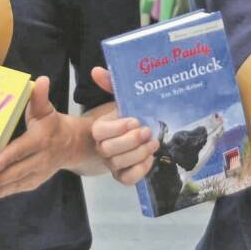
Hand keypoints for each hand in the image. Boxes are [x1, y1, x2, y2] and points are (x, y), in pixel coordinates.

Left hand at [0, 76, 85, 199]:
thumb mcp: (47, 109)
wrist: (73, 144)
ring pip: (19, 182)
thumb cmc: (53, 124)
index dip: (9, 157)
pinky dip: (5, 193)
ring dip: (1, 189)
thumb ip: (40, 97)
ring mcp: (40, 172)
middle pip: (20, 170)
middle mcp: (42, 158)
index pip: (23, 149)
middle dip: (1, 178)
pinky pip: (21, 188)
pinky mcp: (37, 180)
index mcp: (42, 138)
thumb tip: (41, 80)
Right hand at [90, 67, 158, 184]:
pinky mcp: (122, 174)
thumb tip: (96, 70)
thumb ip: (110, 83)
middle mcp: (102, 147)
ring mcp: (111, 163)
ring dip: (139, 154)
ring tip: (154, 143)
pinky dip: (140, 170)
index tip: (135, 120)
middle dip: (131, 141)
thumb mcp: (119, 98)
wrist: (128, 135)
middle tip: (147, 131)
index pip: (100, 131)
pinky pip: (127, 179)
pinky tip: (150, 158)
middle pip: (108, 150)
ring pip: (118, 164)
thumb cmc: (123, 115)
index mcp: (100, 128)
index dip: (117, 128)